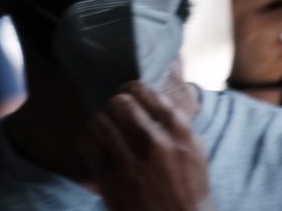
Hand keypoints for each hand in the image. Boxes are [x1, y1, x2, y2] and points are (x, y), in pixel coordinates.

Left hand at [81, 83, 211, 210]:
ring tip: (106, 133)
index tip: (129, 96)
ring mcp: (130, 160)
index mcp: (179, 135)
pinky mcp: (109, 176)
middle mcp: (155, 143)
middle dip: (116, 107)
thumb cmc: (188, 191)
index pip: (146, 91)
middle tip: (115, 116)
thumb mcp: (194, 154)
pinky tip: (97, 148)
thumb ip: (177, 125)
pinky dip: (89, 142)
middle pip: (119, 102)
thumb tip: (157, 96)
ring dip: (100, 124)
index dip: (132, 90)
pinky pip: (87, 142)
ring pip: (99, 119)